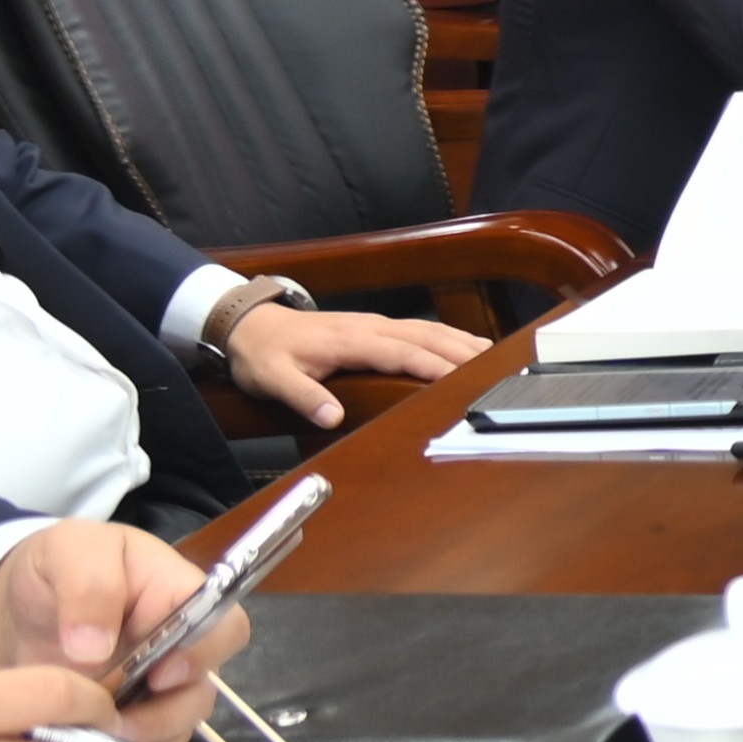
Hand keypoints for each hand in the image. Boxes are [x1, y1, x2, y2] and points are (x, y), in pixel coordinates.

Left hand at [0, 520, 238, 741]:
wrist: (15, 606)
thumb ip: (88, 588)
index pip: (226, 629)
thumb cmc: (56, 566)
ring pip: (172, 734)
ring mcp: (154, 693)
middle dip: (161, 718)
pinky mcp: (127, 725)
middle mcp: (178, 651)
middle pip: (200, 694)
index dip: (205, 656)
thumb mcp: (69, 553)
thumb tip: (95, 647)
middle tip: (112, 725)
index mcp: (179, 598)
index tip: (160, 674)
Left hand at [217, 304, 476, 429]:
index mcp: (349, 341)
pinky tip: (463, 345)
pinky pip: (418, 330)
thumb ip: (303, 396)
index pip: (400, 352)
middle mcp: (368, 328)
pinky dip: (447, 337)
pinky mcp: (373, 328)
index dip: (432, 364)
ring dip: (460, 342)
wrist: (248, 325)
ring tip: (492, 357)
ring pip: (426, 329)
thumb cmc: (263, 353)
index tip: (460, 379)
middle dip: (460, 352)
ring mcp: (373, 325)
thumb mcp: (272, 379)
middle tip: (494, 369)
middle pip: (425, 336)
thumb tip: (332, 416)